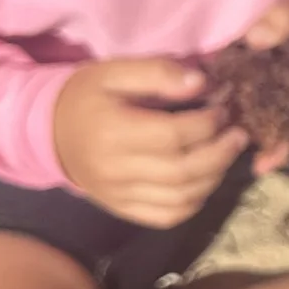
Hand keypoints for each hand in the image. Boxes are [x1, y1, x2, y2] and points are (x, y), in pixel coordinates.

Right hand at [53, 57, 245, 226]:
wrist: (49, 132)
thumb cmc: (86, 96)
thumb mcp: (114, 71)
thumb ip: (157, 72)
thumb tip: (201, 83)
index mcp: (113, 132)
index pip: (172, 136)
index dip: (206, 124)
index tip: (222, 109)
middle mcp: (115, 170)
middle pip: (181, 172)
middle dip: (219, 154)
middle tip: (238, 135)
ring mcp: (118, 195)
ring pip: (180, 198)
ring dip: (213, 178)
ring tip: (226, 154)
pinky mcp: (122, 209)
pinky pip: (166, 216)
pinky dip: (194, 203)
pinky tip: (205, 180)